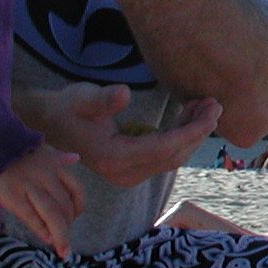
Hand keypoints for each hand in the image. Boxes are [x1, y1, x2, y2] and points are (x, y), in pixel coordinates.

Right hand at [0, 143, 83, 257]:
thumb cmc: (12, 148)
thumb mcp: (39, 147)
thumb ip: (58, 156)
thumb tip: (76, 158)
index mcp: (55, 164)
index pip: (77, 189)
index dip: (79, 207)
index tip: (75, 217)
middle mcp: (46, 176)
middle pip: (65, 206)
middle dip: (68, 224)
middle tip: (64, 236)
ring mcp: (29, 186)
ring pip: (52, 214)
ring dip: (61, 235)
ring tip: (63, 249)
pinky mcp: (11, 196)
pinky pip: (31, 217)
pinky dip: (42, 230)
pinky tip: (48, 239)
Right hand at [28, 83, 220, 188]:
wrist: (51, 123)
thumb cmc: (68, 108)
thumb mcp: (83, 98)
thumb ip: (103, 98)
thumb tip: (124, 93)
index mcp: (116, 159)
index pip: (164, 148)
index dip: (192, 130)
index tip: (212, 109)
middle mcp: (126, 172)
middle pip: (173, 155)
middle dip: (198, 131)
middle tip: (216, 103)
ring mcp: (130, 173)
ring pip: (173, 156)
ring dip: (192, 133)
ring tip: (206, 104)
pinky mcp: (134, 167)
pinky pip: (165, 154)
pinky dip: (181, 135)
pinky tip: (189, 113)